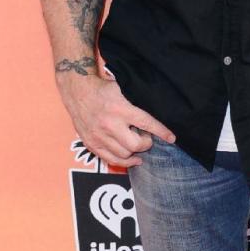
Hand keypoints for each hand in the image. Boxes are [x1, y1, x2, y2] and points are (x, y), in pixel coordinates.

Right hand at [56, 70, 174, 168]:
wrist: (77, 91)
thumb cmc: (102, 89)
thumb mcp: (122, 88)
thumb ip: (137, 101)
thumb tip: (158, 112)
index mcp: (120, 109)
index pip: (146, 123)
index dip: (161, 132)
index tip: (171, 138)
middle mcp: (110, 124)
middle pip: (135, 145)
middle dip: (146, 143)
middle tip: (147, 138)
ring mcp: (99, 136)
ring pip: (124, 155)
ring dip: (134, 152)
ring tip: (137, 144)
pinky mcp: (91, 143)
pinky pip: (110, 159)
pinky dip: (123, 162)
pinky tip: (131, 159)